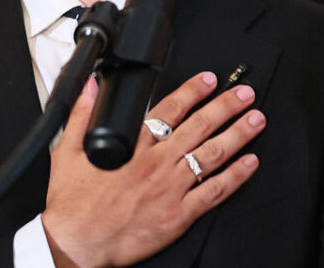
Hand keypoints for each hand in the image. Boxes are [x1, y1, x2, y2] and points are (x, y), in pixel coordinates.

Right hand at [42, 71, 264, 267]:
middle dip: (226, 106)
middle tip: (245, 94)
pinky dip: (235, 176)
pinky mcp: (179, 215)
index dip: (193, 91)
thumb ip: (81, 113)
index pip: (170, 109)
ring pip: (212, 154)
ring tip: (256, 120)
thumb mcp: (67, 151)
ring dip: (237, 134)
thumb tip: (89, 85)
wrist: (77, 244)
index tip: (210, 79)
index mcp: (133, 146)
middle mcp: (157, 163)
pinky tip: (250, 163)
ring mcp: (171, 189)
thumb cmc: (73, 204)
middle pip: (200, 126)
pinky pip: (214, 192)